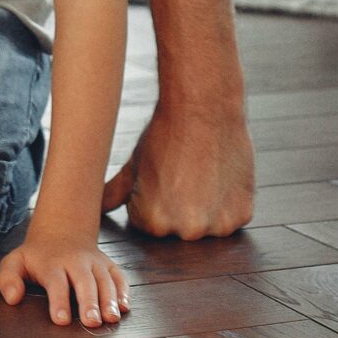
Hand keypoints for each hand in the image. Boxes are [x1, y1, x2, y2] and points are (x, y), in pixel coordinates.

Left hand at [0, 226, 129, 328]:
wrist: (61, 232)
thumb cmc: (35, 257)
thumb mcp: (15, 263)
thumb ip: (8, 279)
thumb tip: (12, 299)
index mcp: (52, 263)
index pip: (56, 282)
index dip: (59, 301)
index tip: (61, 320)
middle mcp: (76, 261)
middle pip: (84, 282)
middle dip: (89, 302)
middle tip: (92, 322)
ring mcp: (94, 262)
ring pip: (104, 280)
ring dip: (110, 299)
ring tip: (112, 318)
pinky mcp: (108, 265)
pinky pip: (119, 276)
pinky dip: (124, 291)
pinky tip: (125, 307)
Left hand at [102, 104, 254, 239]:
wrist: (204, 107)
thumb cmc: (164, 135)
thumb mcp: (133, 166)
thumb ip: (113, 194)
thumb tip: (94, 209)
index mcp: (152, 222)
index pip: (148, 224)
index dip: (153, 199)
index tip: (162, 176)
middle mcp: (185, 231)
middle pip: (178, 228)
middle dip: (179, 207)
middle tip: (183, 174)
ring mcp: (217, 226)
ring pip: (206, 225)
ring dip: (205, 208)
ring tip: (201, 174)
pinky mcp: (242, 215)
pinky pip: (232, 218)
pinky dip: (228, 202)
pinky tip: (219, 176)